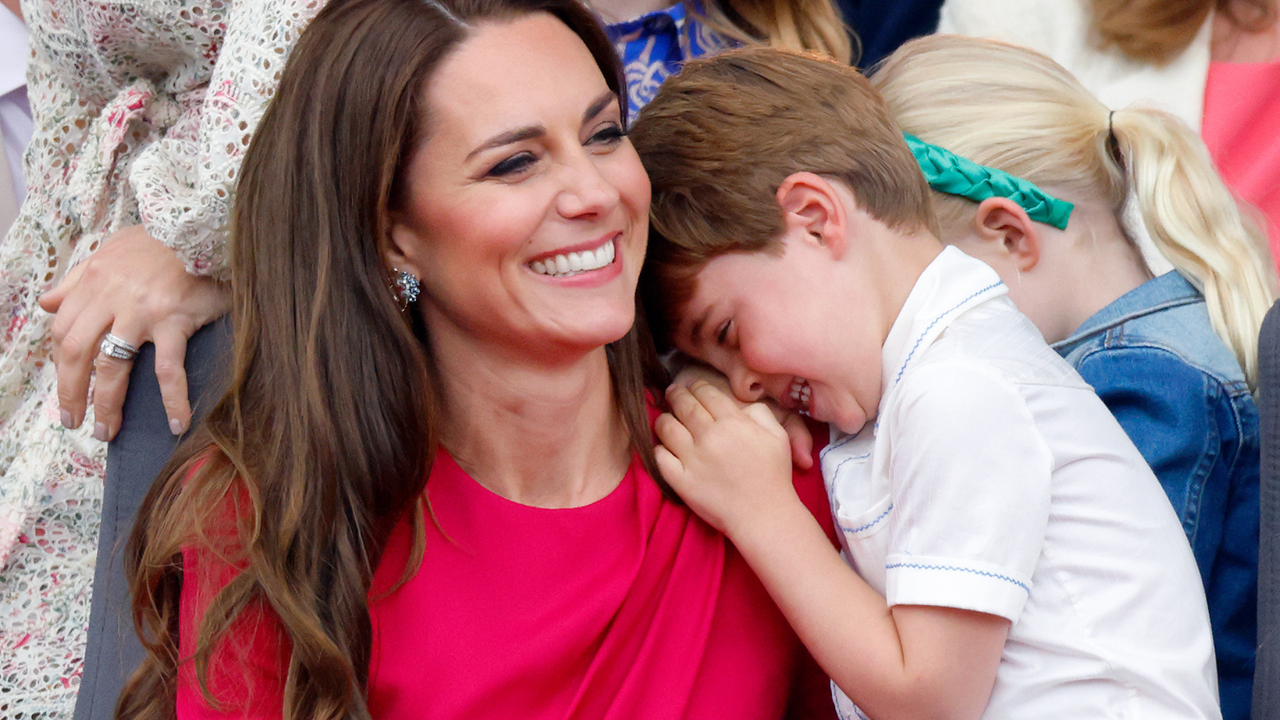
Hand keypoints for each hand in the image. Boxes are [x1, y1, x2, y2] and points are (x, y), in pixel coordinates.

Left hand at [39, 225, 229, 440]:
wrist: (203, 227)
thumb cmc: (161, 242)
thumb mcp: (111, 252)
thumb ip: (77, 280)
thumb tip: (47, 303)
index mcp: (93, 282)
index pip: (64, 332)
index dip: (62, 367)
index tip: (68, 390)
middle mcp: (110, 298)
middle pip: (78, 353)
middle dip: (72, 393)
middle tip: (75, 421)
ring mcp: (141, 311)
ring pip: (113, 366)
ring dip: (107, 404)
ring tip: (107, 431)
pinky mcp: (174, 321)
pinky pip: (168, 368)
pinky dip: (172, 399)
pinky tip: (178, 423)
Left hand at [654, 381, 799, 536]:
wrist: (763, 515)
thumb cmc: (773, 476)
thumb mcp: (778, 436)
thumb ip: (760, 413)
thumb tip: (740, 405)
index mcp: (733, 422)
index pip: (705, 393)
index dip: (696, 386)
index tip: (691, 386)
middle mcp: (709, 436)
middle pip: (683, 405)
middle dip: (675, 394)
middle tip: (672, 392)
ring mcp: (692, 459)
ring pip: (666, 427)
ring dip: (663, 418)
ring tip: (665, 418)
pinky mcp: (680, 480)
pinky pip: (659, 457)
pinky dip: (658, 448)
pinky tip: (664, 447)